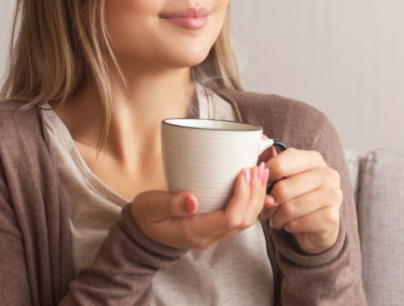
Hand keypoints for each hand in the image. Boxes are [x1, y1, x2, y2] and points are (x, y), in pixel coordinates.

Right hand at [131, 164, 269, 249]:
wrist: (143, 232)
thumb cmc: (146, 216)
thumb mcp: (151, 207)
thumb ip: (170, 204)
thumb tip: (192, 200)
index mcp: (194, 232)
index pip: (229, 219)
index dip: (242, 196)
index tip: (243, 172)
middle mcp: (209, 236)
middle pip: (243, 220)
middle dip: (255, 193)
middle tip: (257, 166)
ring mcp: (214, 233)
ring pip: (246, 220)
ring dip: (256, 196)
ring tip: (260, 171)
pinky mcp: (216, 226)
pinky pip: (240, 217)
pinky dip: (251, 200)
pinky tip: (254, 183)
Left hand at [262, 148, 341, 254]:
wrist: (317, 223)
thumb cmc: (297, 196)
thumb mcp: (285, 175)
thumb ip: (271, 159)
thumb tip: (260, 139)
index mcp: (314, 159)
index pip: (282, 163)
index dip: (265, 175)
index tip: (260, 184)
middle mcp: (327, 174)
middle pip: (284, 188)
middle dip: (269, 201)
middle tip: (266, 206)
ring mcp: (333, 196)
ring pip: (290, 208)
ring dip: (276, 216)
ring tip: (275, 216)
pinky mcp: (331, 217)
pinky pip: (297, 223)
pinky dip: (287, 226)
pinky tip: (288, 223)